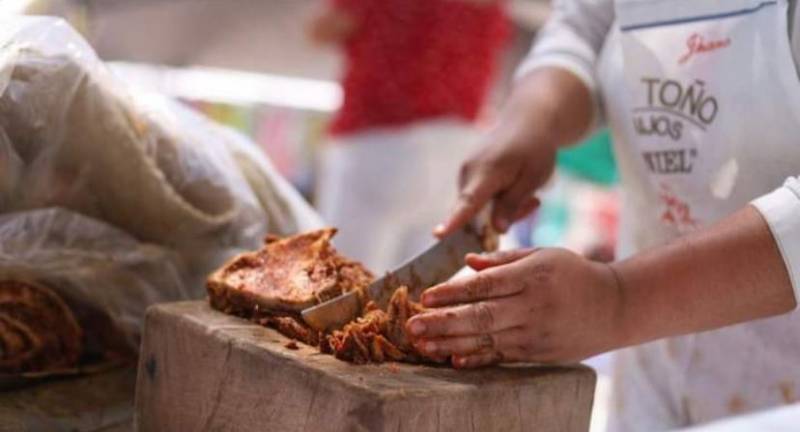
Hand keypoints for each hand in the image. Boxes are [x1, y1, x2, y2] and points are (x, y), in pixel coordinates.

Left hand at [405, 248, 626, 367]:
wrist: (615, 307)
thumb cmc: (574, 273)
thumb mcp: (543, 254)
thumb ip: (503, 260)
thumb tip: (467, 262)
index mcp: (532, 276)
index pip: (485, 285)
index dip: (453, 292)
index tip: (425, 296)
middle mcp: (533, 306)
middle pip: (480, 316)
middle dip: (442, 322)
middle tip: (412, 327)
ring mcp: (536, 333)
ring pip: (486, 340)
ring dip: (450, 343)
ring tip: (423, 344)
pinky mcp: (539, 353)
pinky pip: (501, 356)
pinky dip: (476, 359)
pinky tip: (452, 359)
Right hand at [433, 68, 593, 237]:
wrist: (526, 121)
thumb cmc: (534, 148)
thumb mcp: (532, 178)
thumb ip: (512, 204)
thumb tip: (496, 231)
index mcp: (486, 171)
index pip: (467, 203)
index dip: (453, 222)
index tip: (438, 234)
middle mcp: (468, 172)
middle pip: (475, 213)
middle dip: (502, 218)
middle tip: (534, 203)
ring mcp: (465, 172)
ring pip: (477, 208)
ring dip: (502, 209)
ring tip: (529, 194)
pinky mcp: (466, 174)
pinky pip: (477, 199)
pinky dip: (496, 201)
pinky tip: (515, 188)